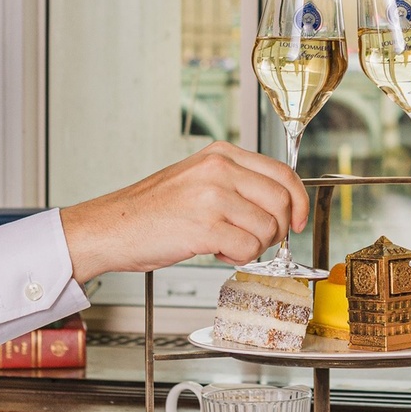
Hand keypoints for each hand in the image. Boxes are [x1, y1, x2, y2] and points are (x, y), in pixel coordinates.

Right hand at [61, 141, 309, 283]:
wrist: (111, 227)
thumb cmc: (153, 210)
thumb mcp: (198, 179)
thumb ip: (238, 184)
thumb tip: (280, 205)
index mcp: (221, 154)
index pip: (282, 173)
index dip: (299, 201)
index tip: (298, 220)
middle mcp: (219, 169)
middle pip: (282, 202)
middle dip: (277, 229)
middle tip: (255, 238)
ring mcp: (212, 196)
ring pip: (268, 228)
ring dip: (253, 246)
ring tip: (225, 243)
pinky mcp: (205, 226)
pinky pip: (248, 248)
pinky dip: (238, 257)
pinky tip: (215, 250)